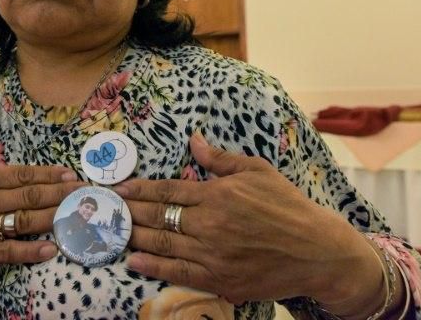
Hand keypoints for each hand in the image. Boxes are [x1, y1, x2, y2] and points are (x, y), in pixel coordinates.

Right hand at [0, 160, 84, 271]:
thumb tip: (1, 149)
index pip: (23, 174)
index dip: (51, 175)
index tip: (73, 175)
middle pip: (31, 195)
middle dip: (63, 194)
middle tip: (89, 193)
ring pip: (25, 220)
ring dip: (55, 218)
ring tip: (80, 216)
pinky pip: (8, 250)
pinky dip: (31, 250)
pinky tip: (52, 248)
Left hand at [114, 133, 376, 304]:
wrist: (317, 251)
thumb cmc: (288, 206)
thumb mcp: (257, 171)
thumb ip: (220, 159)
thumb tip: (193, 140)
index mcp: (218, 194)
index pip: (168, 190)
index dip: (139, 190)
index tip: (117, 189)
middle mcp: (210, 223)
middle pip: (158, 217)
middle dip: (127, 212)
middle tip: (103, 209)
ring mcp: (213, 254)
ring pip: (162, 245)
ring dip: (132, 238)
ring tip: (109, 232)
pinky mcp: (220, 280)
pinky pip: (178, 273)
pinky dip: (152, 267)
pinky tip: (133, 261)